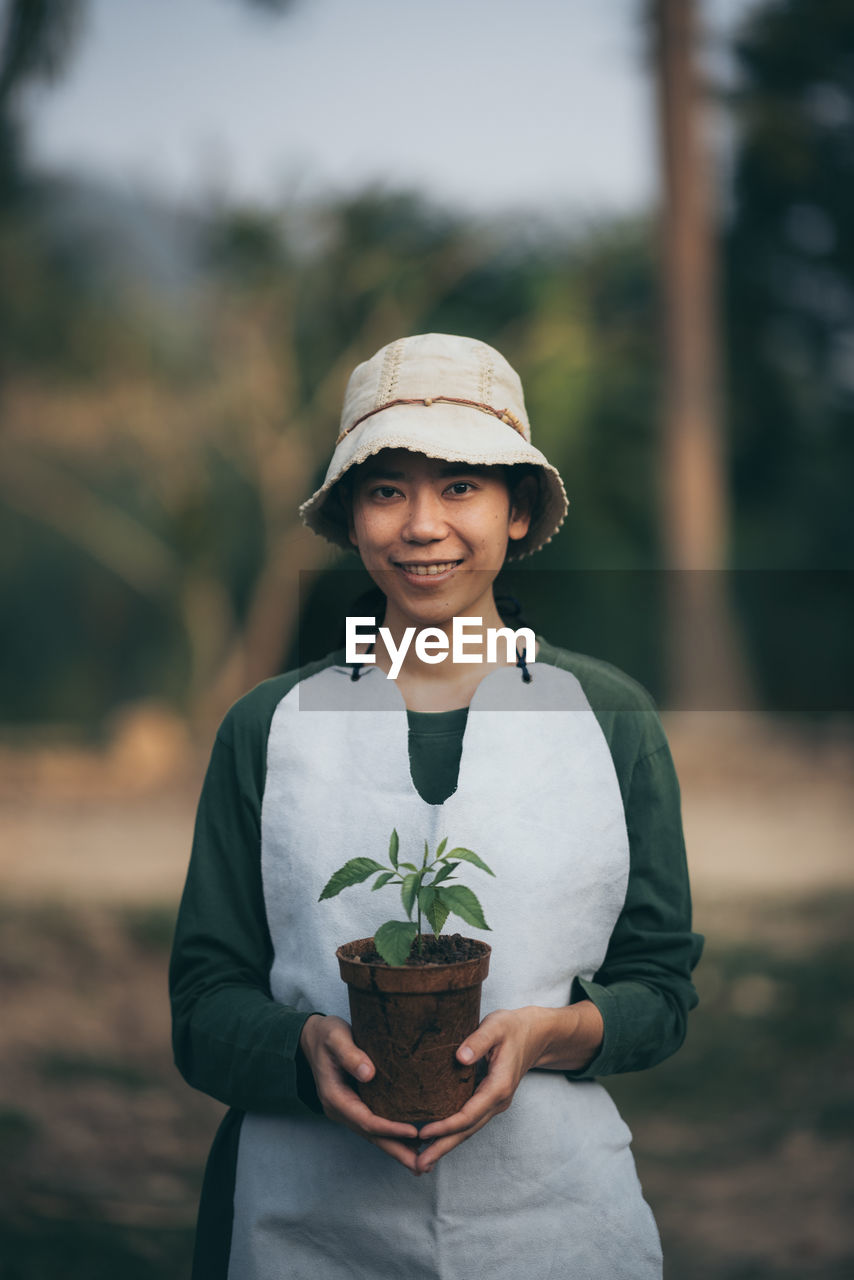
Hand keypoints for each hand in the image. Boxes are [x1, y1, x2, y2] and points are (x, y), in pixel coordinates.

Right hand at [298, 1014, 420, 1172]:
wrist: (313, 1037)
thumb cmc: (326, 1035)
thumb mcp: (336, 1038)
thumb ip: (350, 1055)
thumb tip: (369, 1073)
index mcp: (335, 1098)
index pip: (367, 1120)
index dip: (390, 1128)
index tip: (414, 1132)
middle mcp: (341, 1110)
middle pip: (372, 1136)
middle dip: (397, 1151)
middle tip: (422, 1166)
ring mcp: (348, 1110)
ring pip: (375, 1135)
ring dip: (397, 1148)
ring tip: (423, 1162)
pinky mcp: (356, 1105)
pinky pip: (375, 1125)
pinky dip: (392, 1135)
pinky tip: (411, 1140)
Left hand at [414, 1001, 603, 1173]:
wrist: (535, 1035)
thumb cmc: (512, 1027)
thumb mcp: (496, 1026)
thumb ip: (479, 1040)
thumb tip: (461, 1057)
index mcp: (499, 1086)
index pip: (469, 1113)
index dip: (446, 1125)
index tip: (423, 1132)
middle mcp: (498, 1101)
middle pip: (467, 1130)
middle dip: (442, 1147)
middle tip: (418, 1164)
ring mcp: (494, 1103)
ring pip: (468, 1130)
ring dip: (446, 1145)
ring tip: (422, 1160)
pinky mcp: (489, 1101)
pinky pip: (469, 1122)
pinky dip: (453, 1133)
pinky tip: (436, 1140)